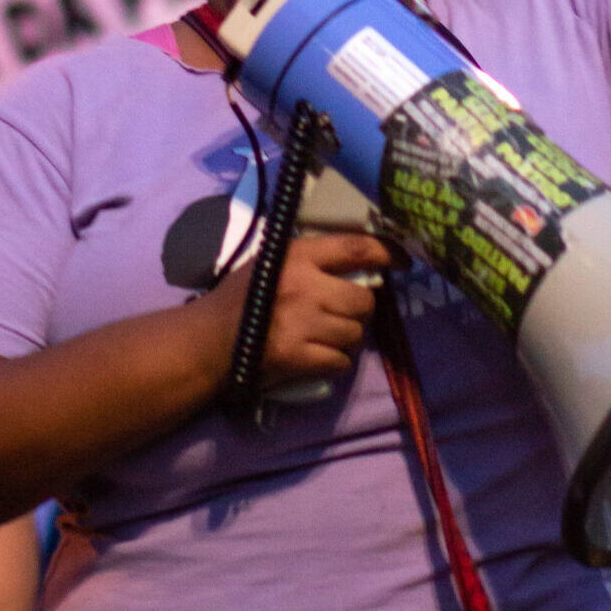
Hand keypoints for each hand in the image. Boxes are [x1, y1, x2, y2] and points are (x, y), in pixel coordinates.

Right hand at [209, 232, 400, 389]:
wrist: (208, 341)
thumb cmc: (239, 298)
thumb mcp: (272, 262)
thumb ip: (311, 260)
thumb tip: (362, 263)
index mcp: (297, 256)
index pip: (356, 248)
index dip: (387, 252)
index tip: (403, 260)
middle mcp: (305, 287)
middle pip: (364, 299)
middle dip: (359, 308)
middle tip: (344, 311)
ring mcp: (303, 324)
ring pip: (355, 333)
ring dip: (346, 337)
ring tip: (326, 335)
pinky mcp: (299, 357)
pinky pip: (340, 361)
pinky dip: (334, 362)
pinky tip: (316, 355)